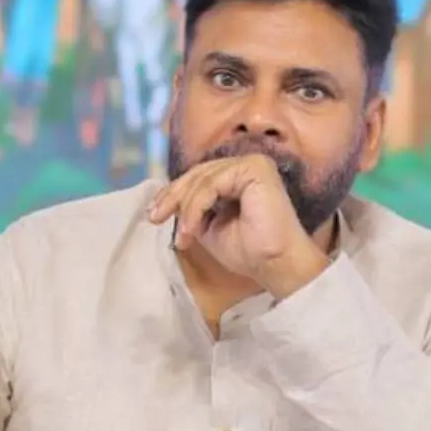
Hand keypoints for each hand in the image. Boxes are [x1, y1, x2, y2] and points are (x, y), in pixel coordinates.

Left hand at [146, 154, 327, 296]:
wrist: (276, 265)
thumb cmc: (250, 253)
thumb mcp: (210, 227)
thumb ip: (193, 210)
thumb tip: (165, 201)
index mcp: (239, 177)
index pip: (199, 177)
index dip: (174, 193)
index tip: (154, 214)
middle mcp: (246, 165)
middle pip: (197, 174)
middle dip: (172, 196)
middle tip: (154, 217)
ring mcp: (252, 164)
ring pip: (202, 179)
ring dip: (185, 208)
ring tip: (183, 236)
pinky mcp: (255, 169)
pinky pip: (212, 184)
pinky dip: (196, 207)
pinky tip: (192, 230)